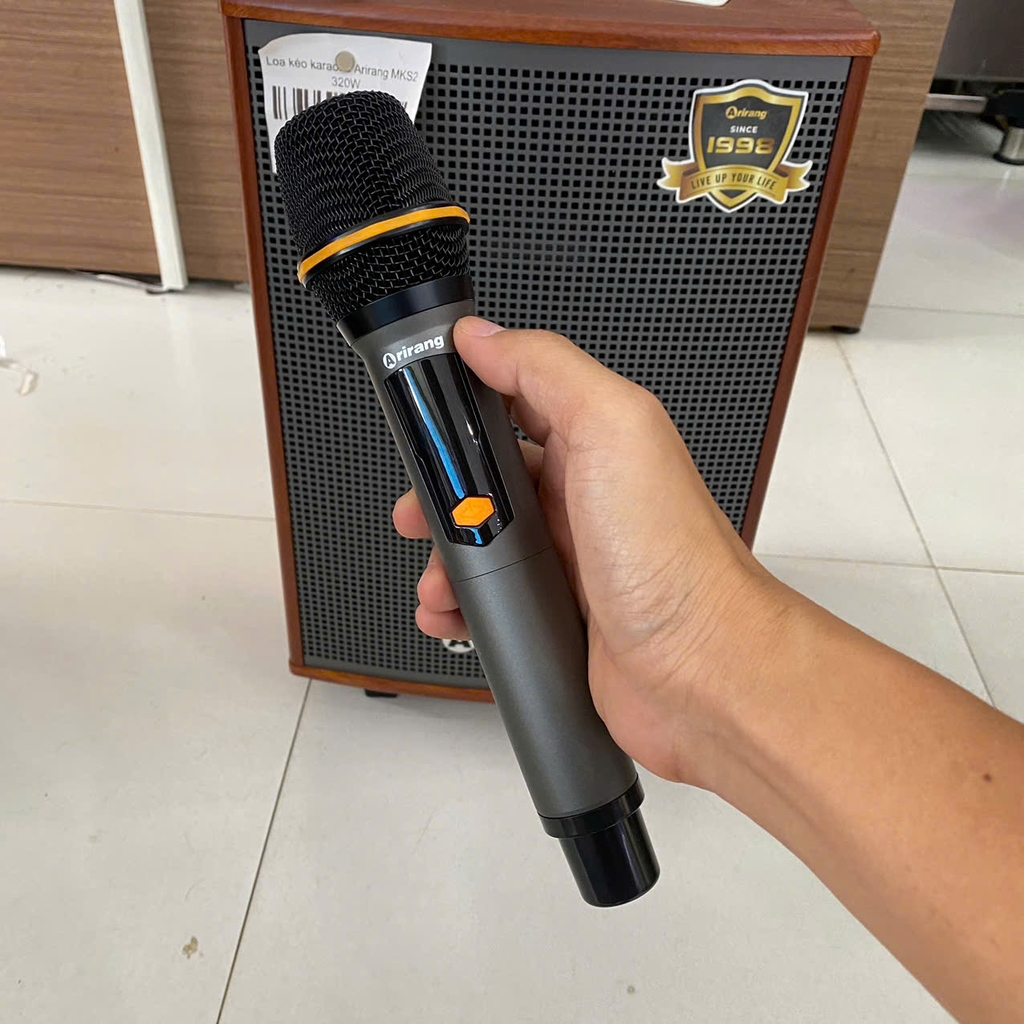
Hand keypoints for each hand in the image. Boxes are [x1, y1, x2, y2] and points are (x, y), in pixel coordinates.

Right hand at [392, 317, 796, 784]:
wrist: (703, 672)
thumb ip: (547, 370)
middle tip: (417, 511)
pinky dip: (461, 608)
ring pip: (484, 544)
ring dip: (445, 560)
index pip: (516, 399)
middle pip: (489, 478)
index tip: (422, 411)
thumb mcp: (613, 430)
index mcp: (595, 440)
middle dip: (442, 495)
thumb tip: (484, 336)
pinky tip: (450, 614)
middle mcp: (582, 496)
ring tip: (434, 578)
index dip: (465, 400)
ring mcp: (570, 558)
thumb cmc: (673, 557)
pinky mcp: (561, 613)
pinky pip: (494, 601)